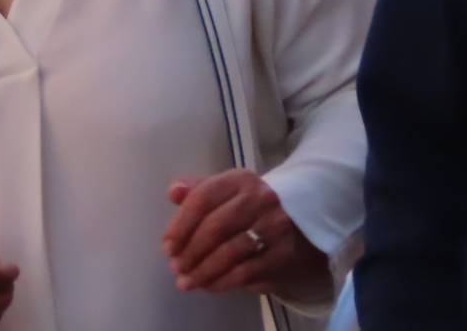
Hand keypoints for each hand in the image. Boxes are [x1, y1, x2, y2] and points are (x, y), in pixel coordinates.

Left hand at [163, 170, 326, 296]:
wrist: (299, 218)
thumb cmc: (250, 204)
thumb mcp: (227, 189)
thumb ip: (197, 189)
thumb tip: (173, 192)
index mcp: (240, 180)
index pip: (203, 199)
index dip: (181, 225)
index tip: (167, 247)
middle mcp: (260, 199)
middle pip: (216, 227)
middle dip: (191, 251)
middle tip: (175, 268)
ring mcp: (274, 227)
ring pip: (231, 252)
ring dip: (204, 271)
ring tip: (187, 282)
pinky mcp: (284, 253)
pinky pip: (248, 272)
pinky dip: (224, 281)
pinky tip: (209, 286)